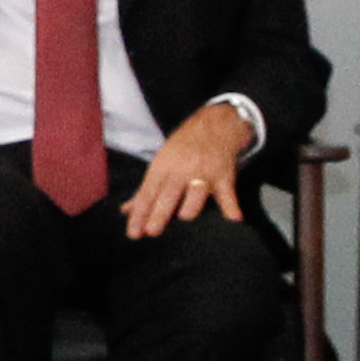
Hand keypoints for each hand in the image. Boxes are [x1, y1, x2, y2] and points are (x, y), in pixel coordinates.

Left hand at [121, 104, 248, 238]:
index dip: (140, 213)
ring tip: (184, 219)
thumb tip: (126, 211)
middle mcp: (182, 170)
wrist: (213, 127)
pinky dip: (231, 206)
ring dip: (190, 208)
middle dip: (160, 213)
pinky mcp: (224, 177)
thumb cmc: (182, 150)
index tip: (134, 233)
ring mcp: (204, 174)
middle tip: (152, 232)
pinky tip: (233, 219)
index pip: (148, 193)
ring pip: (196, 195)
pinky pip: (228, 194)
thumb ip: (146, 191)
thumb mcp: (161, 164)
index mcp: (163, 167)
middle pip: (169, 194)